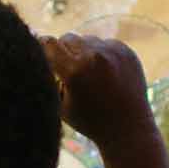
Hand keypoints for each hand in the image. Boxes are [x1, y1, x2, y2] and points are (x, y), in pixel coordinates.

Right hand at [42, 33, 155, 149]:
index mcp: (74, 71)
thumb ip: (49, 78)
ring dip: (83, 52)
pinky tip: (106, 75)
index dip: (42, 48)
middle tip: (67, 69)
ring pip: (87, 40)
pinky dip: (101, 55)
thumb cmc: (89, 120)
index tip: (40, 53)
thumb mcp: (59, 103)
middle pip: (67, 38)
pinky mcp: (126, 52)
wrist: (128, 129)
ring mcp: (113, 52)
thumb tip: (39, 54)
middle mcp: (94, 57)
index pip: (48, 44)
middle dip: (64, 51)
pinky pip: (105, 44)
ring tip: (89, 76)